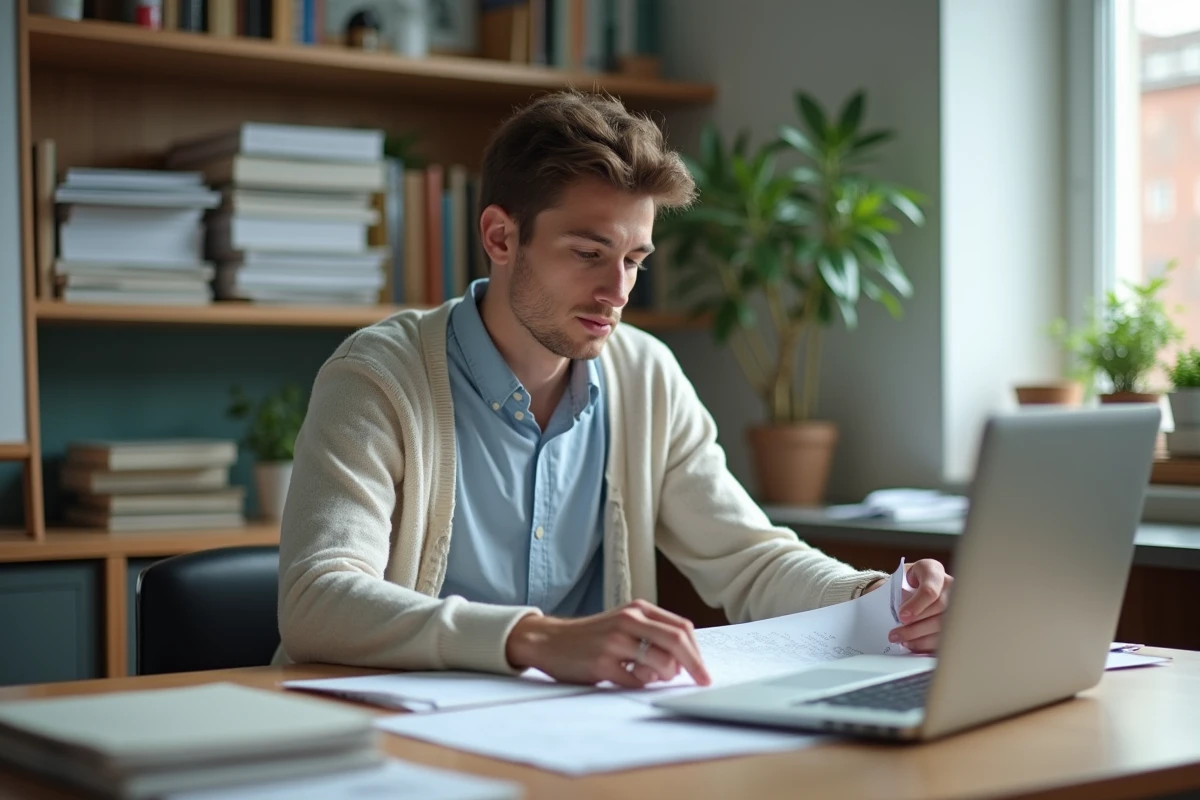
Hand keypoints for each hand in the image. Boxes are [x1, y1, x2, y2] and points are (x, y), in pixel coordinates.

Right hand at [505, 599, 712, 688]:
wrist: (550, 641)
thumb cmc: (593, 636)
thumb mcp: (624, 625)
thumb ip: (653, 636)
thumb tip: (685, 661)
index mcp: (638, 609)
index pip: (681, 628)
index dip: (698, 651)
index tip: (704, 671)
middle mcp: (628, 620)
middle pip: (677, 642)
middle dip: (695, 665)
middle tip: (703, 682)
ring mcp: (615, 641)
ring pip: (661, 663)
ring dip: (663, 676)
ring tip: (648, 675)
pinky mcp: (603, 662)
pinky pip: (636, 681)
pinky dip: (639, 684)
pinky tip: (626, 677)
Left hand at [865, 559, 952, 653]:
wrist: (907, 587)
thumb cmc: (902, 584)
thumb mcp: (896, 582)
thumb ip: (897, 595)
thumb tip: (896, 618)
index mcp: (932, 570)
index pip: (930, 588)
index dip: (917, 604)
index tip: (902, 616)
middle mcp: (949, 585)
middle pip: (940, 608)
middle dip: (916, 625)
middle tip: (896, 634)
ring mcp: (957, 603)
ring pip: (945, 625)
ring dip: (921, 637)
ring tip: (902, 641)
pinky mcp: (957, 621)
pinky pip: (947, 636)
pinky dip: (928, 643)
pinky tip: (913, 644)